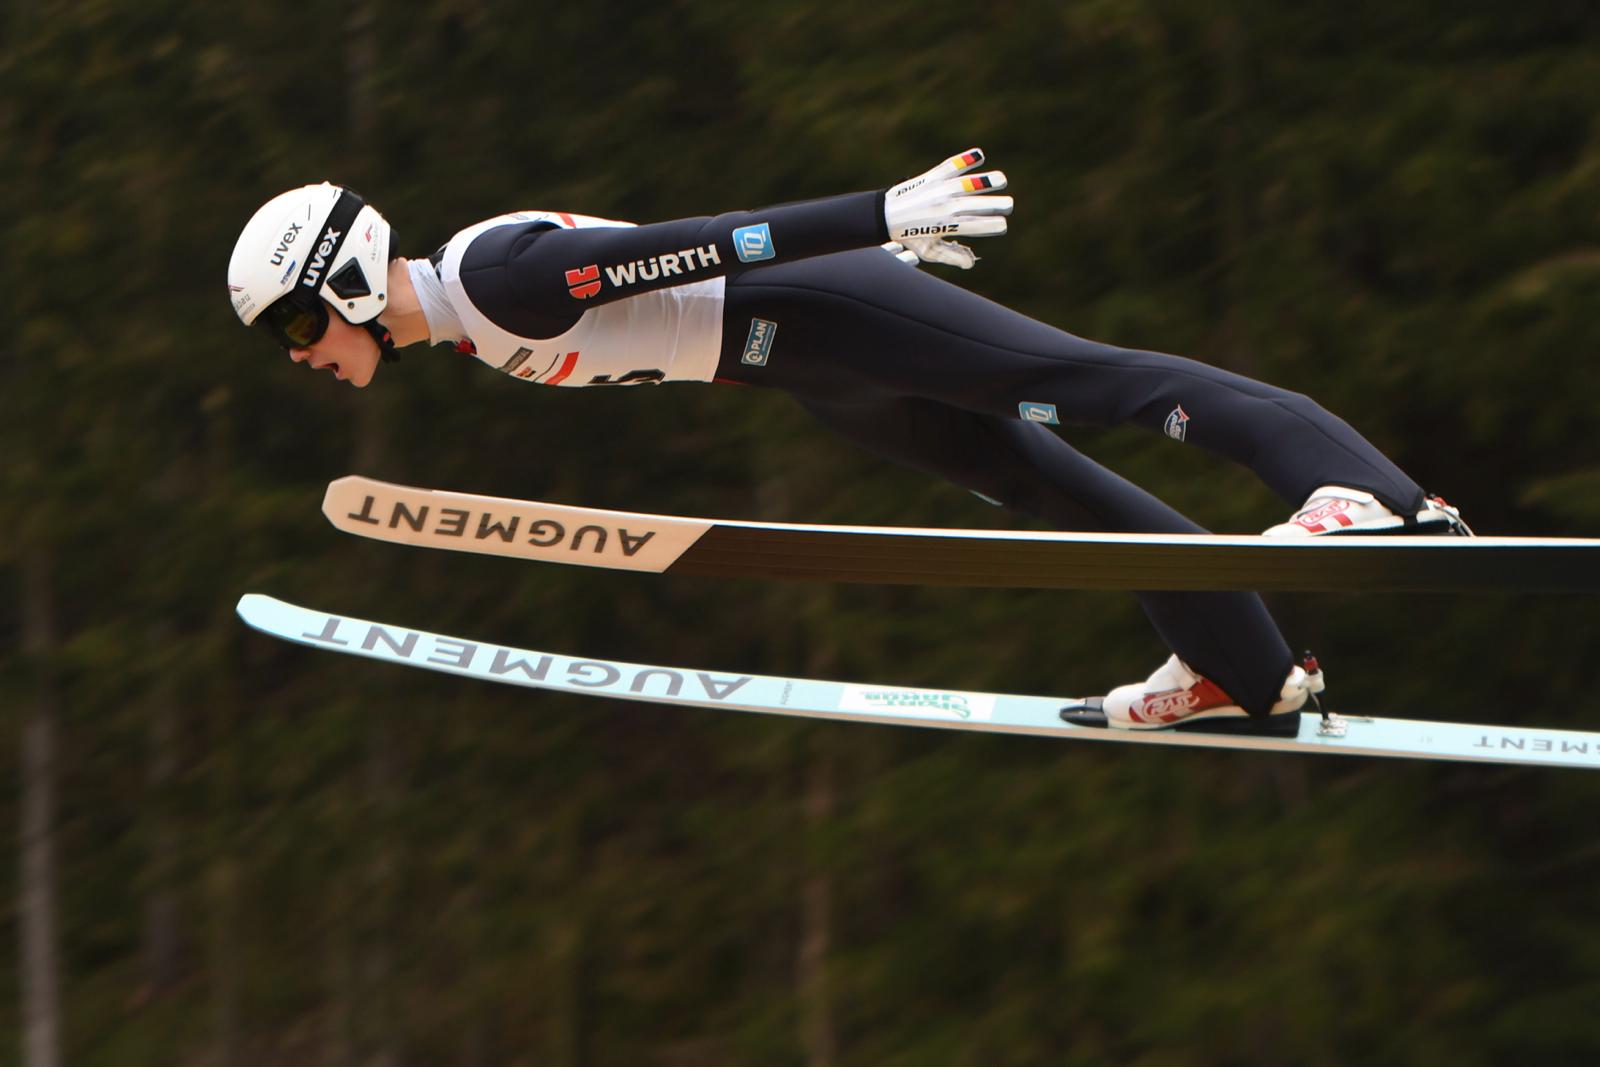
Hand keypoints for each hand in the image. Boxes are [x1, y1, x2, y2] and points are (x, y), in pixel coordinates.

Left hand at [883, 148, 1010, 267]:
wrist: (885, 216)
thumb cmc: (910, 236)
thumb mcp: (929, 251)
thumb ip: (952, 256)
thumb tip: (971, 263)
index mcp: (946, 226)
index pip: (977, 226)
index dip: (993, 226)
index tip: (1002, 225)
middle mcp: (945, 207)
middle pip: (976, 205)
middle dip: (996, 205)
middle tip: (1009, 205)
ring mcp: (939, 190)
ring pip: (966, 184)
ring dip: (985, 181)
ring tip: (1002, 180)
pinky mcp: (933, 177)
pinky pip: (951, 166)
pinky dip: (964, 160)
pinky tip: (979, 155)